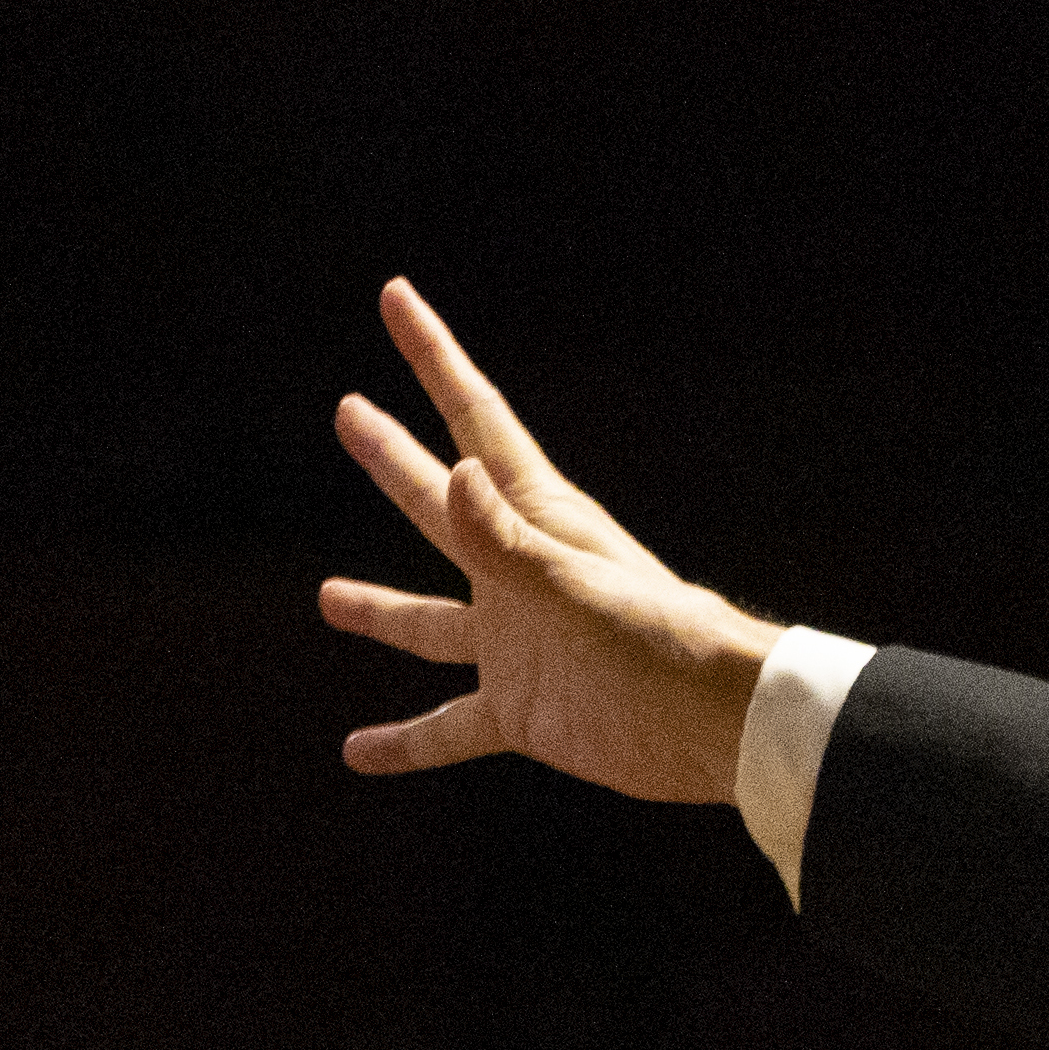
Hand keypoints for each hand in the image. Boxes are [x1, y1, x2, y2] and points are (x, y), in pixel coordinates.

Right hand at [322, 280, 779, 803]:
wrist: (720, 726)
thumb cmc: (666, 643)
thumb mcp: (579, 588)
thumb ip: (509, 543)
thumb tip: (454, 474)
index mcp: (538, 520)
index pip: (474, 418)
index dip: (432, 356)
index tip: (395, 297)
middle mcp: (517, 574)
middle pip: (437, 503)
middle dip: (392, 457)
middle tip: (348, 410)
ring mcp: (516, 645)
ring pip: (431, 624)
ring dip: (381, 612)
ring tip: (328, 598)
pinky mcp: (522, 711)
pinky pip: (448, 725)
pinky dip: (405, 741)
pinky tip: (357, 752)